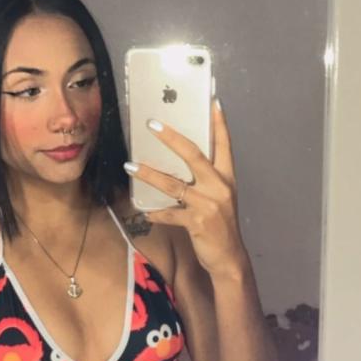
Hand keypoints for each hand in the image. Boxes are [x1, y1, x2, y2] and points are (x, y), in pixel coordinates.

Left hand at [123, 99, 245, 276]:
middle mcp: (219, 186)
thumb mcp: (220, 198)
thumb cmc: (221, 225)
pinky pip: (170, 213)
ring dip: (149, 174)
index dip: (220, 124)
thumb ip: (206, 181)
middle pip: (193, 154)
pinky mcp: (197, 221)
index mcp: (227, 178)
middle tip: (152, 125)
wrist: (229, 258)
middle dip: (171, 138)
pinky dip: (156, 213)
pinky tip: (145, 211)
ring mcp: (208, 204)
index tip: (214, 103)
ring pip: (174, 184)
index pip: (225, 145)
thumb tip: (180, 166)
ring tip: (130, 166)